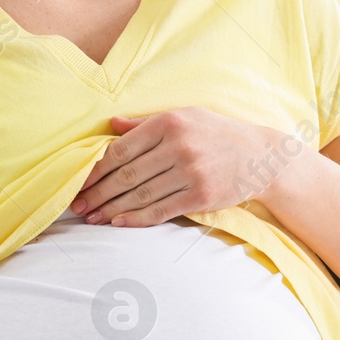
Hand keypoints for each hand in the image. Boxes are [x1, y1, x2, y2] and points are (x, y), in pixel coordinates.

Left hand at [71, 108, 294, 226]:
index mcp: (169, 122)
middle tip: (78, 206)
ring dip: (112, 209)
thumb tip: (111, 124)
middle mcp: (179, 145)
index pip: (122, 149)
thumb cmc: (217, 134)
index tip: (79, 183)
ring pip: (141, 194)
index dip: (96, 169)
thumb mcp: (185, 116)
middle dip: (98, 193)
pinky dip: (137, 218)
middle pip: (127, 174)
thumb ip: (146, 122)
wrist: (261, 156)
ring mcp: (191, 171)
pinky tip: (119, 222)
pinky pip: (161, 209)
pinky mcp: (201, 195)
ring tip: (93, 217)